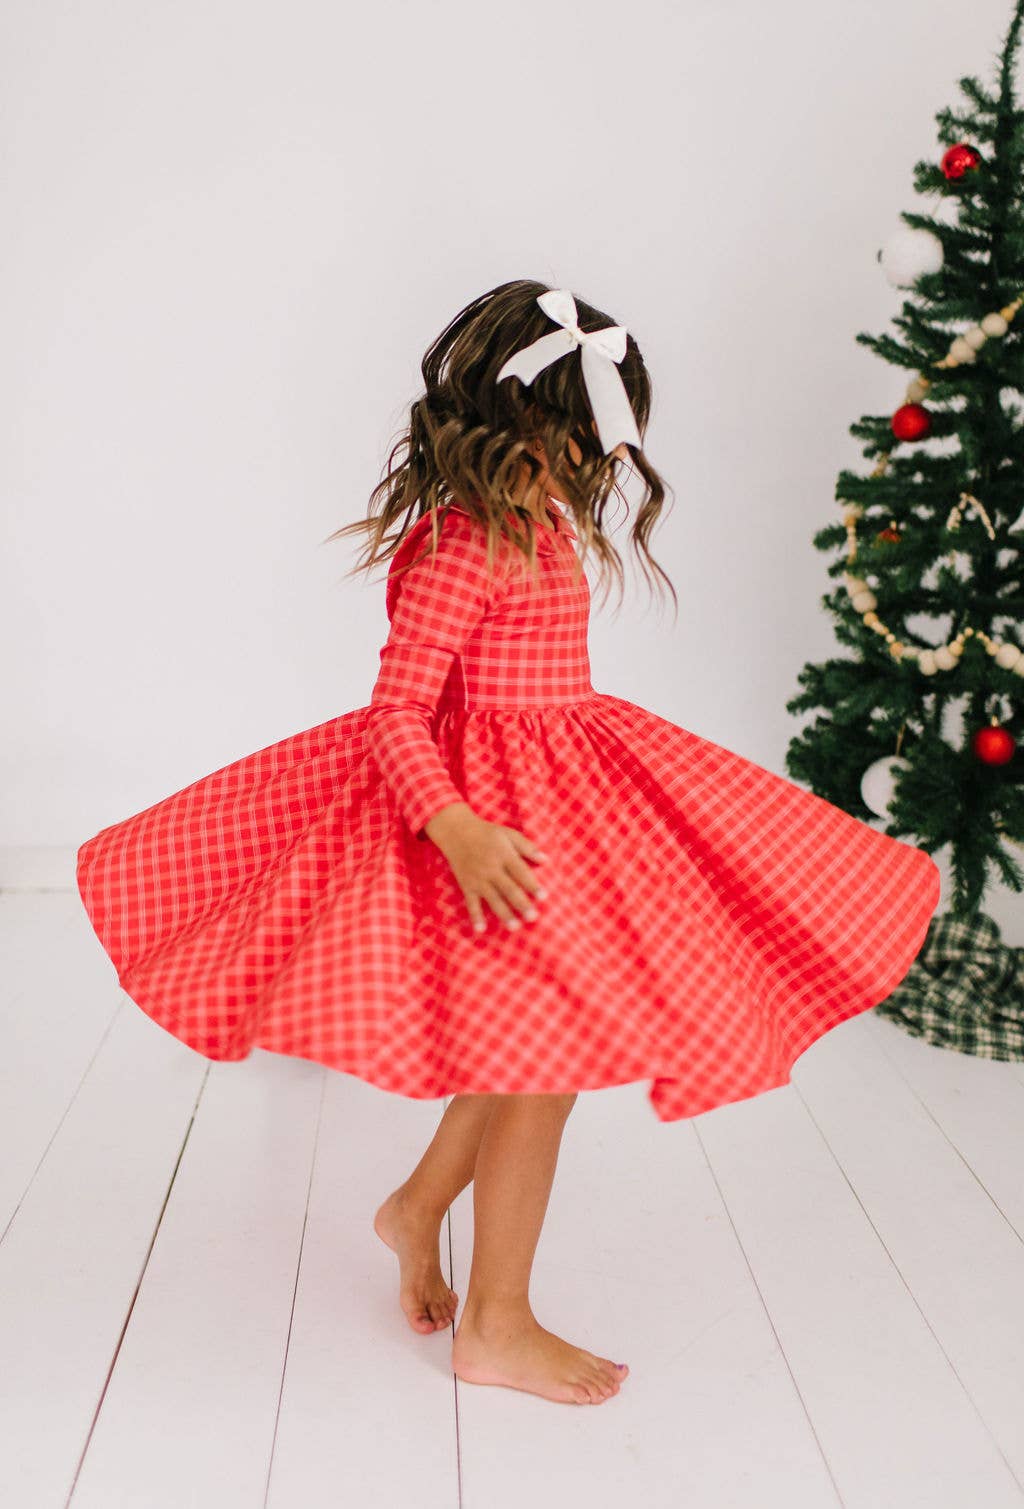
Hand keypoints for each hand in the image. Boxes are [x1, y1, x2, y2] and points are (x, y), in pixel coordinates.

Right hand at [423, 802, 548, 932]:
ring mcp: (478, 879)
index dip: (532, 885)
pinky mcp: (467, 885)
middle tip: (533, 917)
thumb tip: (546, 860)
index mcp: (504, 855)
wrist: (456, 832)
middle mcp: (491, 868)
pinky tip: (480, 929)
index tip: (544, 897)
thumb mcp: (508, 834)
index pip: (521, 872)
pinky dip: (475, 916)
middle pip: (509, 889)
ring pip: (493, 899)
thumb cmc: (487, 832)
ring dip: (504, 914)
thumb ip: (527, 847)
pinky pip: (471, 903)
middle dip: (521, 904)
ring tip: (514, 927)